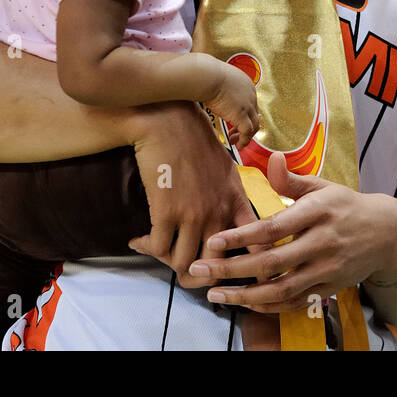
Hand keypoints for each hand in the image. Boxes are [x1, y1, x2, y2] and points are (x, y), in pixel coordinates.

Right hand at [127, 103, 256, 286]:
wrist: (167, 122)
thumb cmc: (196, 141)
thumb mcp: (227, 168)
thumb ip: (232, 197)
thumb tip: (234, 221)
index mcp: (236, 201)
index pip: (255, 246)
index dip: (248, 267)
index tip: (231, 271)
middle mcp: (219, 212)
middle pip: (215, 267)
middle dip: (200, 275)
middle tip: (184, 268)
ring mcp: (193, 214)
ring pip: (183, 264)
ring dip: (168, 263)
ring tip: (159, 252)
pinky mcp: (166, 211)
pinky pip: (158, 249)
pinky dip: (147, 249)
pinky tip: (141, 240)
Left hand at [189, 152, 396, 312]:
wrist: (387, 233)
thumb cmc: (346, 205)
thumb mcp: (323, 186)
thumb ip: (292, 179)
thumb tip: (271, 160)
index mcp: (318, 212)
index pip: (272, 228)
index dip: (240, 236)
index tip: (212, 242)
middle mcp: (322, 243)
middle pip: (270, 263)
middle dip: (230, 270)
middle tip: (199, 271)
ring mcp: (327, 269)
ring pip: (280, 290)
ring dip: (244, 295)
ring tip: (215, 294)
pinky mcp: (330, 288)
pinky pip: (294, 302)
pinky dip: (268, 306)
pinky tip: (244, 302)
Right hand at [201, 59, 260, 148]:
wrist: (206, 76)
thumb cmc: (204, 75)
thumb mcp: (217, 79)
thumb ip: (218, 87)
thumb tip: (207, 90)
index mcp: (246, 84)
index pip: (250, 103)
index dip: (243, 114)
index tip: (233, 122)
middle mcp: (251, 95)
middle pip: (254, 115)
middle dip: (244, 126)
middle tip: (233, 134)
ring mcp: (248, 105)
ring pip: (254, 125)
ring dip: (245, 136)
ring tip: (234, 142)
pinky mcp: (242, 116)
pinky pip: (248, 132)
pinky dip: (245, 141)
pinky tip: (238, 146)